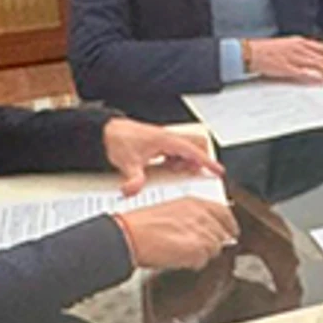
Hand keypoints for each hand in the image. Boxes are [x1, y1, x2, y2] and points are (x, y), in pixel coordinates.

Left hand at [102, 119, 221, 195]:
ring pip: (184, 149)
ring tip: (174, 170)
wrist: (105, 132)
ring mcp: (162, 139)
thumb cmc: (117, 140)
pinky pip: (174, 150)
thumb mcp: (127, 162)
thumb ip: (133, 179)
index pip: (193, 151)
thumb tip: (133, 190)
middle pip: (194, 147)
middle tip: (194, 172)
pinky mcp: (157, 142)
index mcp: (166, 140)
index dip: (207, 162)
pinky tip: (165, 166)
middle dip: (196, 160)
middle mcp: (167, 138)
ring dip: (184, 161)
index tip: (218, 170)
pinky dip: (175, 159)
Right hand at [114, 198, 238, 269]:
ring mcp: (201, 231)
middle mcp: (201, 215)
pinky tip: (178, 257)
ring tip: (181, 252)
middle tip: (195, 248)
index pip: (225, 213)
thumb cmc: (142, 224)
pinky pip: (202, 261)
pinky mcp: (197, 248)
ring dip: (201, 254)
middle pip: (221, 234)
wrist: (130, 235)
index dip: (229, 225)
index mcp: (195, 202)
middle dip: (211, 243)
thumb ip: (192, 218)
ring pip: (214, 249)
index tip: (231, 232)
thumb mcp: (171, 210)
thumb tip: (204, 229)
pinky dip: (192, 263)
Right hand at [244, 37, 322, 82]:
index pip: (321, 47)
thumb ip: (300, 52)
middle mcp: (298, 48)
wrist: (250, 52)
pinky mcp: (286, 68)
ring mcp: (293, 58)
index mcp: (298, 42)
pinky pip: (303, 73)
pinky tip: (321, 81)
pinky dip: (313, 77)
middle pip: (322, 57)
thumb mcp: (286, 46)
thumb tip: (312, 60)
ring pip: (316, 65)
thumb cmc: (265, 51)